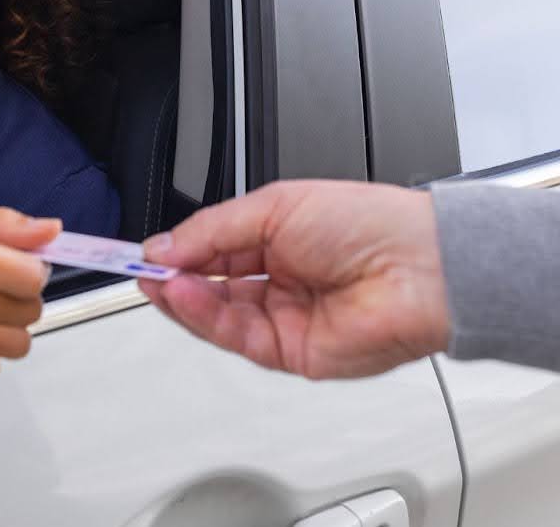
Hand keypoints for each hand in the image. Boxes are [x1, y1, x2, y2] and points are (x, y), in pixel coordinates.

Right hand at [140, 181, 449, 379]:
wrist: (419, 268)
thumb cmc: (370, 224)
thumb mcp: (275, 206)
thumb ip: (213, 231)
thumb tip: (166, 247)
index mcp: (281, 238)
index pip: (214, 250)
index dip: (177, 251)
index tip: (143, 251)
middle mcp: (281, 279)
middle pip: (210, 287)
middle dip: (173, 278)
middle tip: (139, 269)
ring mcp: (286, 318)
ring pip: (217, 316)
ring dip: (182, 299)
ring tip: (158, 281)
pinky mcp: (292, 353)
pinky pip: (236, 338)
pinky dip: (204, 318)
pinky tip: (184, 296)